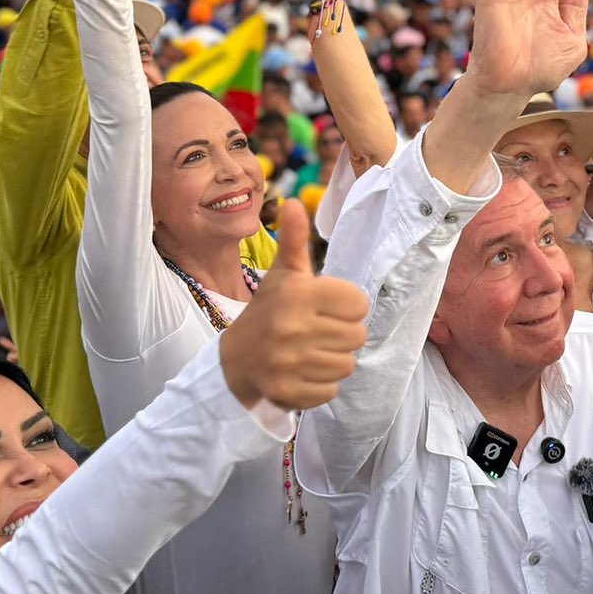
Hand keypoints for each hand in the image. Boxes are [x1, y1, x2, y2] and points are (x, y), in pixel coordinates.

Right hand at [219, 216, 367, 410]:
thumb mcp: (282, 274)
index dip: (347, 307)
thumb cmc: (268, 310)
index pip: (359, 304)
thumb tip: (293, 202)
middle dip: (342, 335)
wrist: (233, 360)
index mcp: (299, 293)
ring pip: (347, 365)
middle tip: (318, 332)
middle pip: (357, 336)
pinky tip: (302, 372)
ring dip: (333, 360)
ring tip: (311, 352)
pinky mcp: (288, 391)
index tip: (326, 308)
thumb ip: (293, 239)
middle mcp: (293, 327)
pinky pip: (331, 391)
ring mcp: (289, 362)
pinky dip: (321, 384)